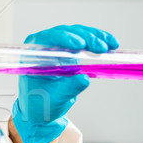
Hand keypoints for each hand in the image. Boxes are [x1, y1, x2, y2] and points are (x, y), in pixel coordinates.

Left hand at [12, 25, 118, 142]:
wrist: (41, 108)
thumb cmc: (40, 103)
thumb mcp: (54, 98)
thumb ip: (68, 88)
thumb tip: (84, 78)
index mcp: (31, 55)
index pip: (47, 39)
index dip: (64, 38)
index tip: (80, 44)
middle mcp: (43, 46)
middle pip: (65, 33)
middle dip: (85, 38)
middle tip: (101, 48)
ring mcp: (56, 46)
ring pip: (77, 34)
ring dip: (95, 37)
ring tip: (110, 46)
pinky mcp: (69, 49)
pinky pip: (85, 40)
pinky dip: (98, 41)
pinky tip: (111, 44)